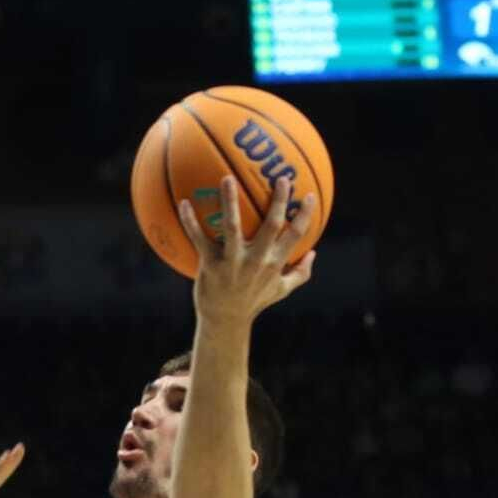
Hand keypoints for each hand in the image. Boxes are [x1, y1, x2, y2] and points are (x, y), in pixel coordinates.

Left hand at [177, 175, 317, 327]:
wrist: (225, 320)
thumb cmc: (253, 302)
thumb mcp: (281, 290)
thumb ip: (300, 273)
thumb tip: (314, 253)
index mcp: (274, 263)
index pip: (295, 235)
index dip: (304, 215)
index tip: (309, 195)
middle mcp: (256, 260)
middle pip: (271, 226)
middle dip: (278, 201)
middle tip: (281, 177)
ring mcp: (232, 262)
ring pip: (232, 227)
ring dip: (229, 201)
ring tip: (227, 178)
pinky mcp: (209, 264)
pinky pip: (199, 238)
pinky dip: (190, 221)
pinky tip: (184, 202)